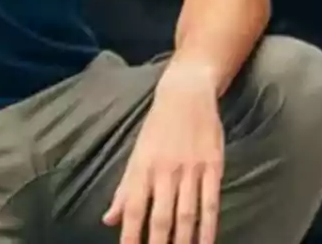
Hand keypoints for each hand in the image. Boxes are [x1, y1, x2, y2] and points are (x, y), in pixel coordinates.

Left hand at [103, 61, 224, 243]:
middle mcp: (165, 170)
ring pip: (187, 214)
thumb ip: (124, 190)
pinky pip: (211, 202)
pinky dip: (209, 227)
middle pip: (162, 217)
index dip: (131, 236)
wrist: (185, 94)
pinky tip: (206, 243)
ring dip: (184, 241)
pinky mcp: (213, 166)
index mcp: (142, 167)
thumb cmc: (157, 128)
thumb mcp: (136, 155)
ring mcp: (190, 169)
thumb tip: (109, 219)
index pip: (134, 209)